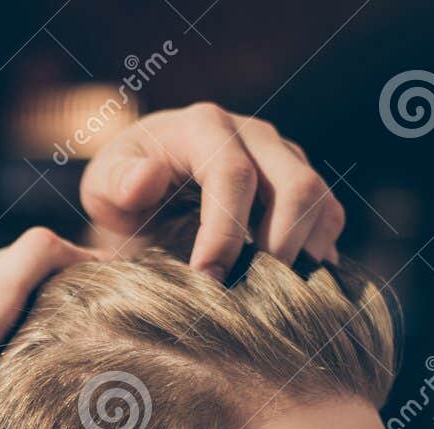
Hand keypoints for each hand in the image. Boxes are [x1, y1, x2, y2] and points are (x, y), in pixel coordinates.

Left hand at [82, 104, 344, 276]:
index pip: (232, 174)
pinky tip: (287, 289)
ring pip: (321, 203)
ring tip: (267, 296)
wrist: (147, 185)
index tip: (207, 279)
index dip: (225, 231)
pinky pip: (330, 219)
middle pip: (296, 186)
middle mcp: (254, 134)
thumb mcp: (103, 186)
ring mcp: (285, 158)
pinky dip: (316, 256)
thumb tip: (146, 178)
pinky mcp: (302, 185)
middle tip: (249, 297)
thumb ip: (116, 182)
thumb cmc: (123, 189)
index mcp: (203, 127)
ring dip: (302, 255)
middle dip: (278, 248)